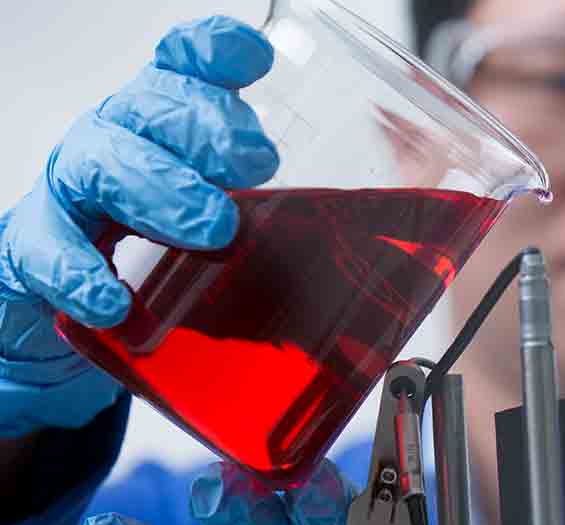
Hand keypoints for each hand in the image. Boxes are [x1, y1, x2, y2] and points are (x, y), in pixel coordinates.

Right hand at [0, 16, 277, 436]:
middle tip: (254, 161)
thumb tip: (394, 262)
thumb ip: (291, 227)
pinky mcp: (37, 248)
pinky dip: (81, 274)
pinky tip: (113, 299)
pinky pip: (49, 251)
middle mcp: (120, 139)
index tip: (259, 58)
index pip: (185, 64)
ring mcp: (74, 190)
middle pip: (155, 104)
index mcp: (168, 125)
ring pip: (106, 163)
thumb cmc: (164, 248)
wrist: (74, 297)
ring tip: (213, 227)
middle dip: (208, 124)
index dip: (217, 51)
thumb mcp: (229, 222)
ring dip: (163, 190)